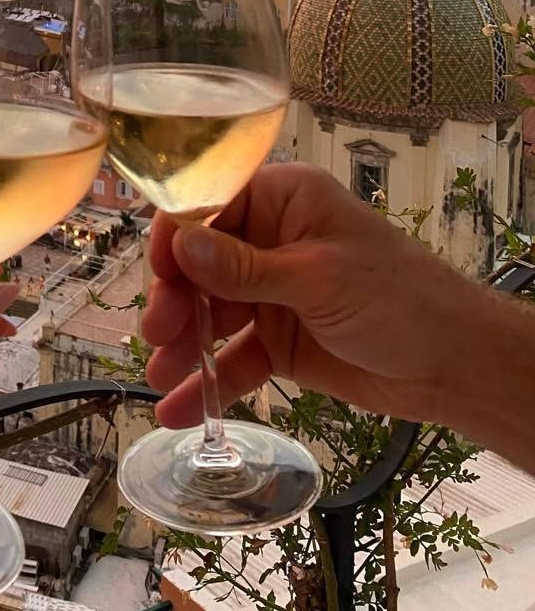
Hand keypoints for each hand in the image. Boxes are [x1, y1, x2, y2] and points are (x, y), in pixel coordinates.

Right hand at [141, 162, 481, 428]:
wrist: (453, 365)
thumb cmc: (397, 298)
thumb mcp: (317, 278)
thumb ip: (245, 268)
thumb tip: (180, 245)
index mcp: (282, 202)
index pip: (209, 206)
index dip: (176, 237)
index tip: (159, 275)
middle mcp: (269, 241)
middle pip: (199, 264)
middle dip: (176, 300)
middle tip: (157, 334)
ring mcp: (271, 293)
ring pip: (209, 314)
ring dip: (183, 346)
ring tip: (159, 377)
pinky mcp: (278, 341)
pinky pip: (232, 358)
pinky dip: (207, 382)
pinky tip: (179, 409)